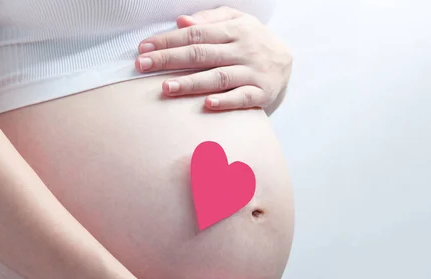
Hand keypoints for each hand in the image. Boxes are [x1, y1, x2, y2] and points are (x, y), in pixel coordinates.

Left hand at [136, 6, 292, 111]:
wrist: (287, 61)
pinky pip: (242, 98)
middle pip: (201, 54)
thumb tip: (181, 21)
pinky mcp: (262, 93)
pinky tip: (208, 105)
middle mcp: (244, 49)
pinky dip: (226, 101)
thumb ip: (210, 21)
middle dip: (169, 59)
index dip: (168, 40)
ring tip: (167, 87)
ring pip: (219, 77)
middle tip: (143, 66)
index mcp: (234, 30)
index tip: (143, 48)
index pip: (196, 33)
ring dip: (192, 83)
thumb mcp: (236, 22)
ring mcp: (253, 72)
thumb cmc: (252, 41)